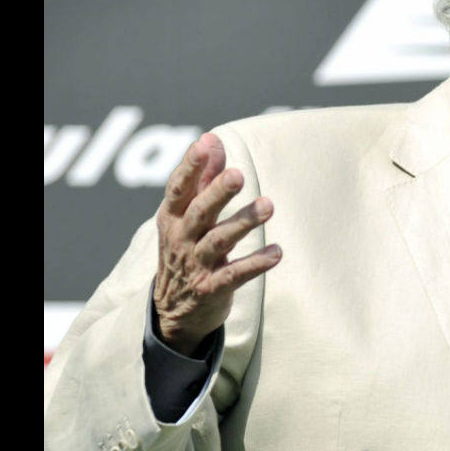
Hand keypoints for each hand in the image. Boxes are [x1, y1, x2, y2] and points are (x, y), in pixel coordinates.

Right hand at [152, 133, 280, 354]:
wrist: (174, 311)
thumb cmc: (186, 250)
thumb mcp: (187, 216)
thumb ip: (202, 179)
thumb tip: (212, 139)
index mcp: (172, 218)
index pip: (179, 189)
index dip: (190, 167)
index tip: (206, 144)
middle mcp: (181, 239)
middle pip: (199, 212)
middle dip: (217, 193)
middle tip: (239, 174)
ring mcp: (196, 265)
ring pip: (219, 241)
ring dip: (244, 222)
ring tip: (268, 205)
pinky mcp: (212, 288)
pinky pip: (235, 274)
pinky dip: (255, 263)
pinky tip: (277, 252)